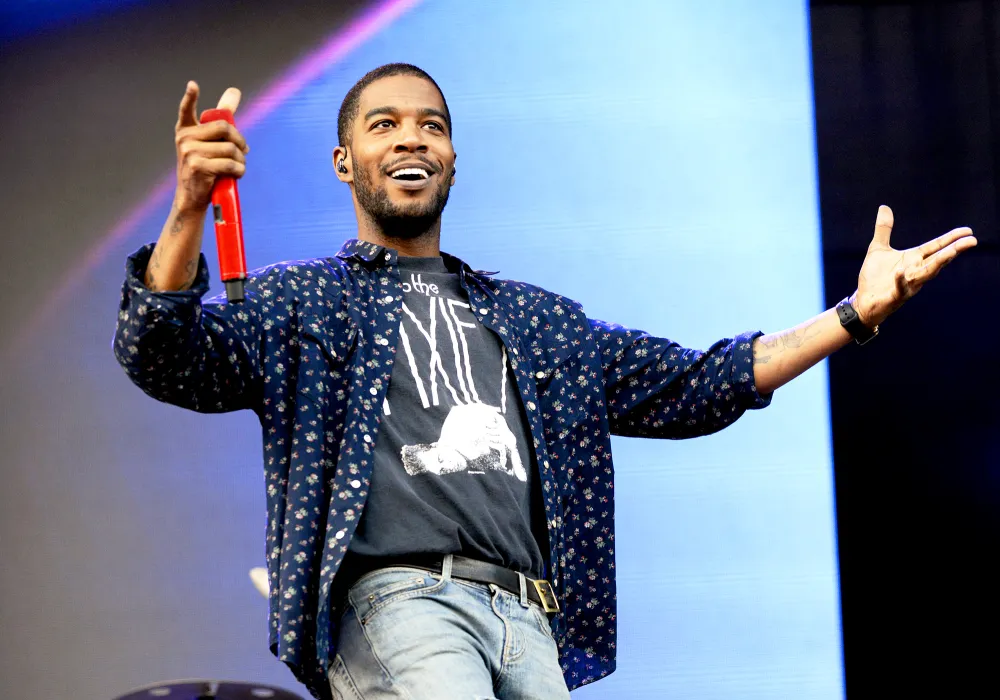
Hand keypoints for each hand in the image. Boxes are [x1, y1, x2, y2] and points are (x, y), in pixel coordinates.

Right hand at [173, 81, 248, 212]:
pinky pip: (231, 164)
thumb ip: (221, 121)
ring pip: (231, 149)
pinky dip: (239, 171)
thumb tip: (234, 92)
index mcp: (185, 131)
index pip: (186, 110)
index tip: (193, 85)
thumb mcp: (209, 145)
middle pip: (224, 128)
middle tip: (244, 151)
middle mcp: (184, 138)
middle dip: (240, 140)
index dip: (190, 97)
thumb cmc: (205, 170)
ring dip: (241, 160)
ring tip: (238, 167)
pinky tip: (236, 175)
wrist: (192, 199)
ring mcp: (190, 152)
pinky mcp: (198, 167)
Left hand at [852, 205, 976, 327]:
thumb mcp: (878, 248)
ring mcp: (907, 284)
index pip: (935, 247)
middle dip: (953, 250)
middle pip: (938, 259)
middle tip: (971, 241)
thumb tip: (884, 207)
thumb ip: (884, 229)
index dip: (951, 239)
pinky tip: (901, 272)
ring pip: (926, 274)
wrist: (864, 300)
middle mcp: (915, 271)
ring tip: (951, 252)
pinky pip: (900, 287)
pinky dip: (901, 280)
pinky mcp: (895, 295)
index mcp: (913, 259)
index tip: (968, 231)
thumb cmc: (874, 277)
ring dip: (938, 263)